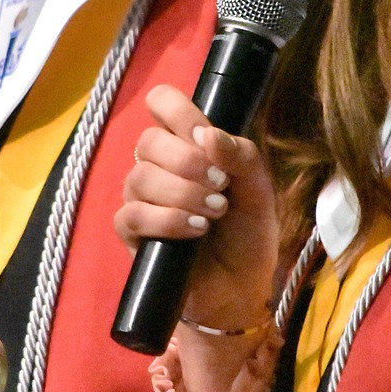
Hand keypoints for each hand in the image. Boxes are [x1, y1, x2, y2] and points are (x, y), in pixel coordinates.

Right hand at [115, 84, 279, 333]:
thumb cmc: (247, 234)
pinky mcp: (132, 233)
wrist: (239, 288)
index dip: (179, 113)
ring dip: (182, 193)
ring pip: (140, 177)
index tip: (205, 138)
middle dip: (188, 162)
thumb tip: (208, 134)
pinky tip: (195, 230)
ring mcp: (141, 198)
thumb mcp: (259, 191)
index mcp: (187, 145)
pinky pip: (132, 215)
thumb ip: (242, 157)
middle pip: (149, 140)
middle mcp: (158, 166)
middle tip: (221, 186)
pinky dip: (166, 220)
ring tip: (214, 214)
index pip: (162, 103)